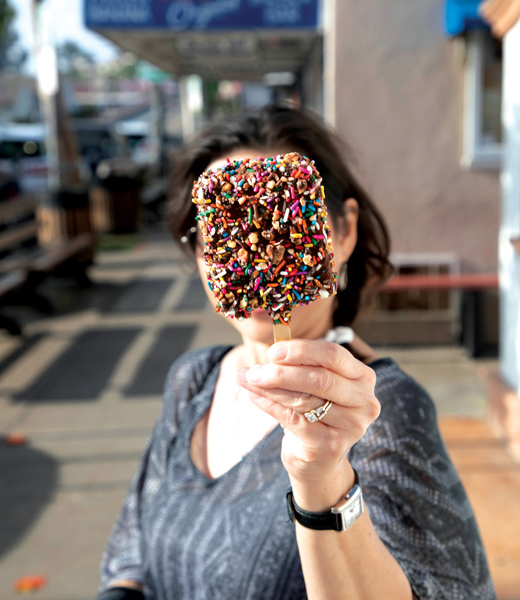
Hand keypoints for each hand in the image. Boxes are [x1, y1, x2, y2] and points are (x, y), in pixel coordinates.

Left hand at [237, 340, 379, 486]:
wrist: (319, 459)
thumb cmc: (315, 412)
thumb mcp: (312, 384)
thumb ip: (298, 366)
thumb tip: (269, 353)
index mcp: (363, 377)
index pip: (334, 355)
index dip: (302, 351)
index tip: (273, 351)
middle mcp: (363, 401)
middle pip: (319, 379)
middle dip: (282, 372)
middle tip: (254, 370)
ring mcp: (351, 426)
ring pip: (304, 400)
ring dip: (270, 388)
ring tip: (247, 379)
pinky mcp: (331, 446)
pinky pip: (294, 420)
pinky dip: (270, 405)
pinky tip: (254, 396)